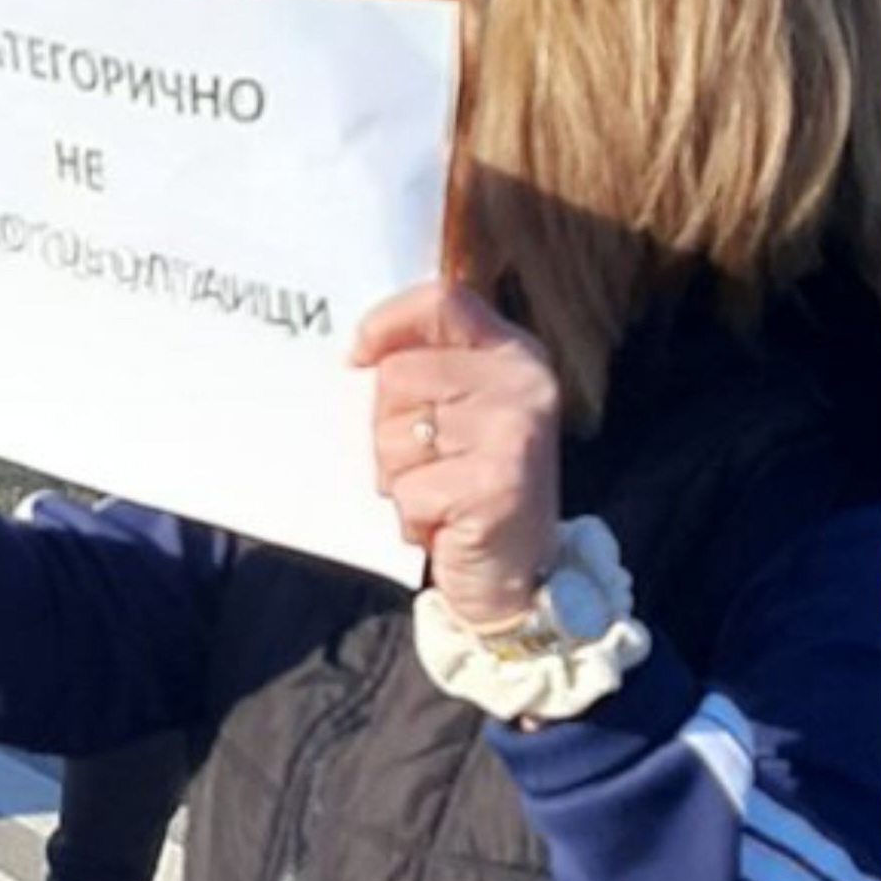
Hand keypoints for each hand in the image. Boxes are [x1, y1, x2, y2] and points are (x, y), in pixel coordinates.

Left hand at [361, 280, 562, 631]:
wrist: (516, 579)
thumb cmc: (471, 487)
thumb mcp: (461, 412)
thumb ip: (427, 369)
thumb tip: (356, 355)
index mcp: (515, 354)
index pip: (443, 302)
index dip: (387, 323)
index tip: (356, 357)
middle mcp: (525, 385)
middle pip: (400, 374)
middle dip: (388, 426)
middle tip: (426, 463)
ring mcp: (515, 433)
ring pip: (395, 433)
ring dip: (398, 475)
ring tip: (439, 494)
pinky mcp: (497, 485)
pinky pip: (409, 487)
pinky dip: (411, 515)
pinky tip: (445, 524)